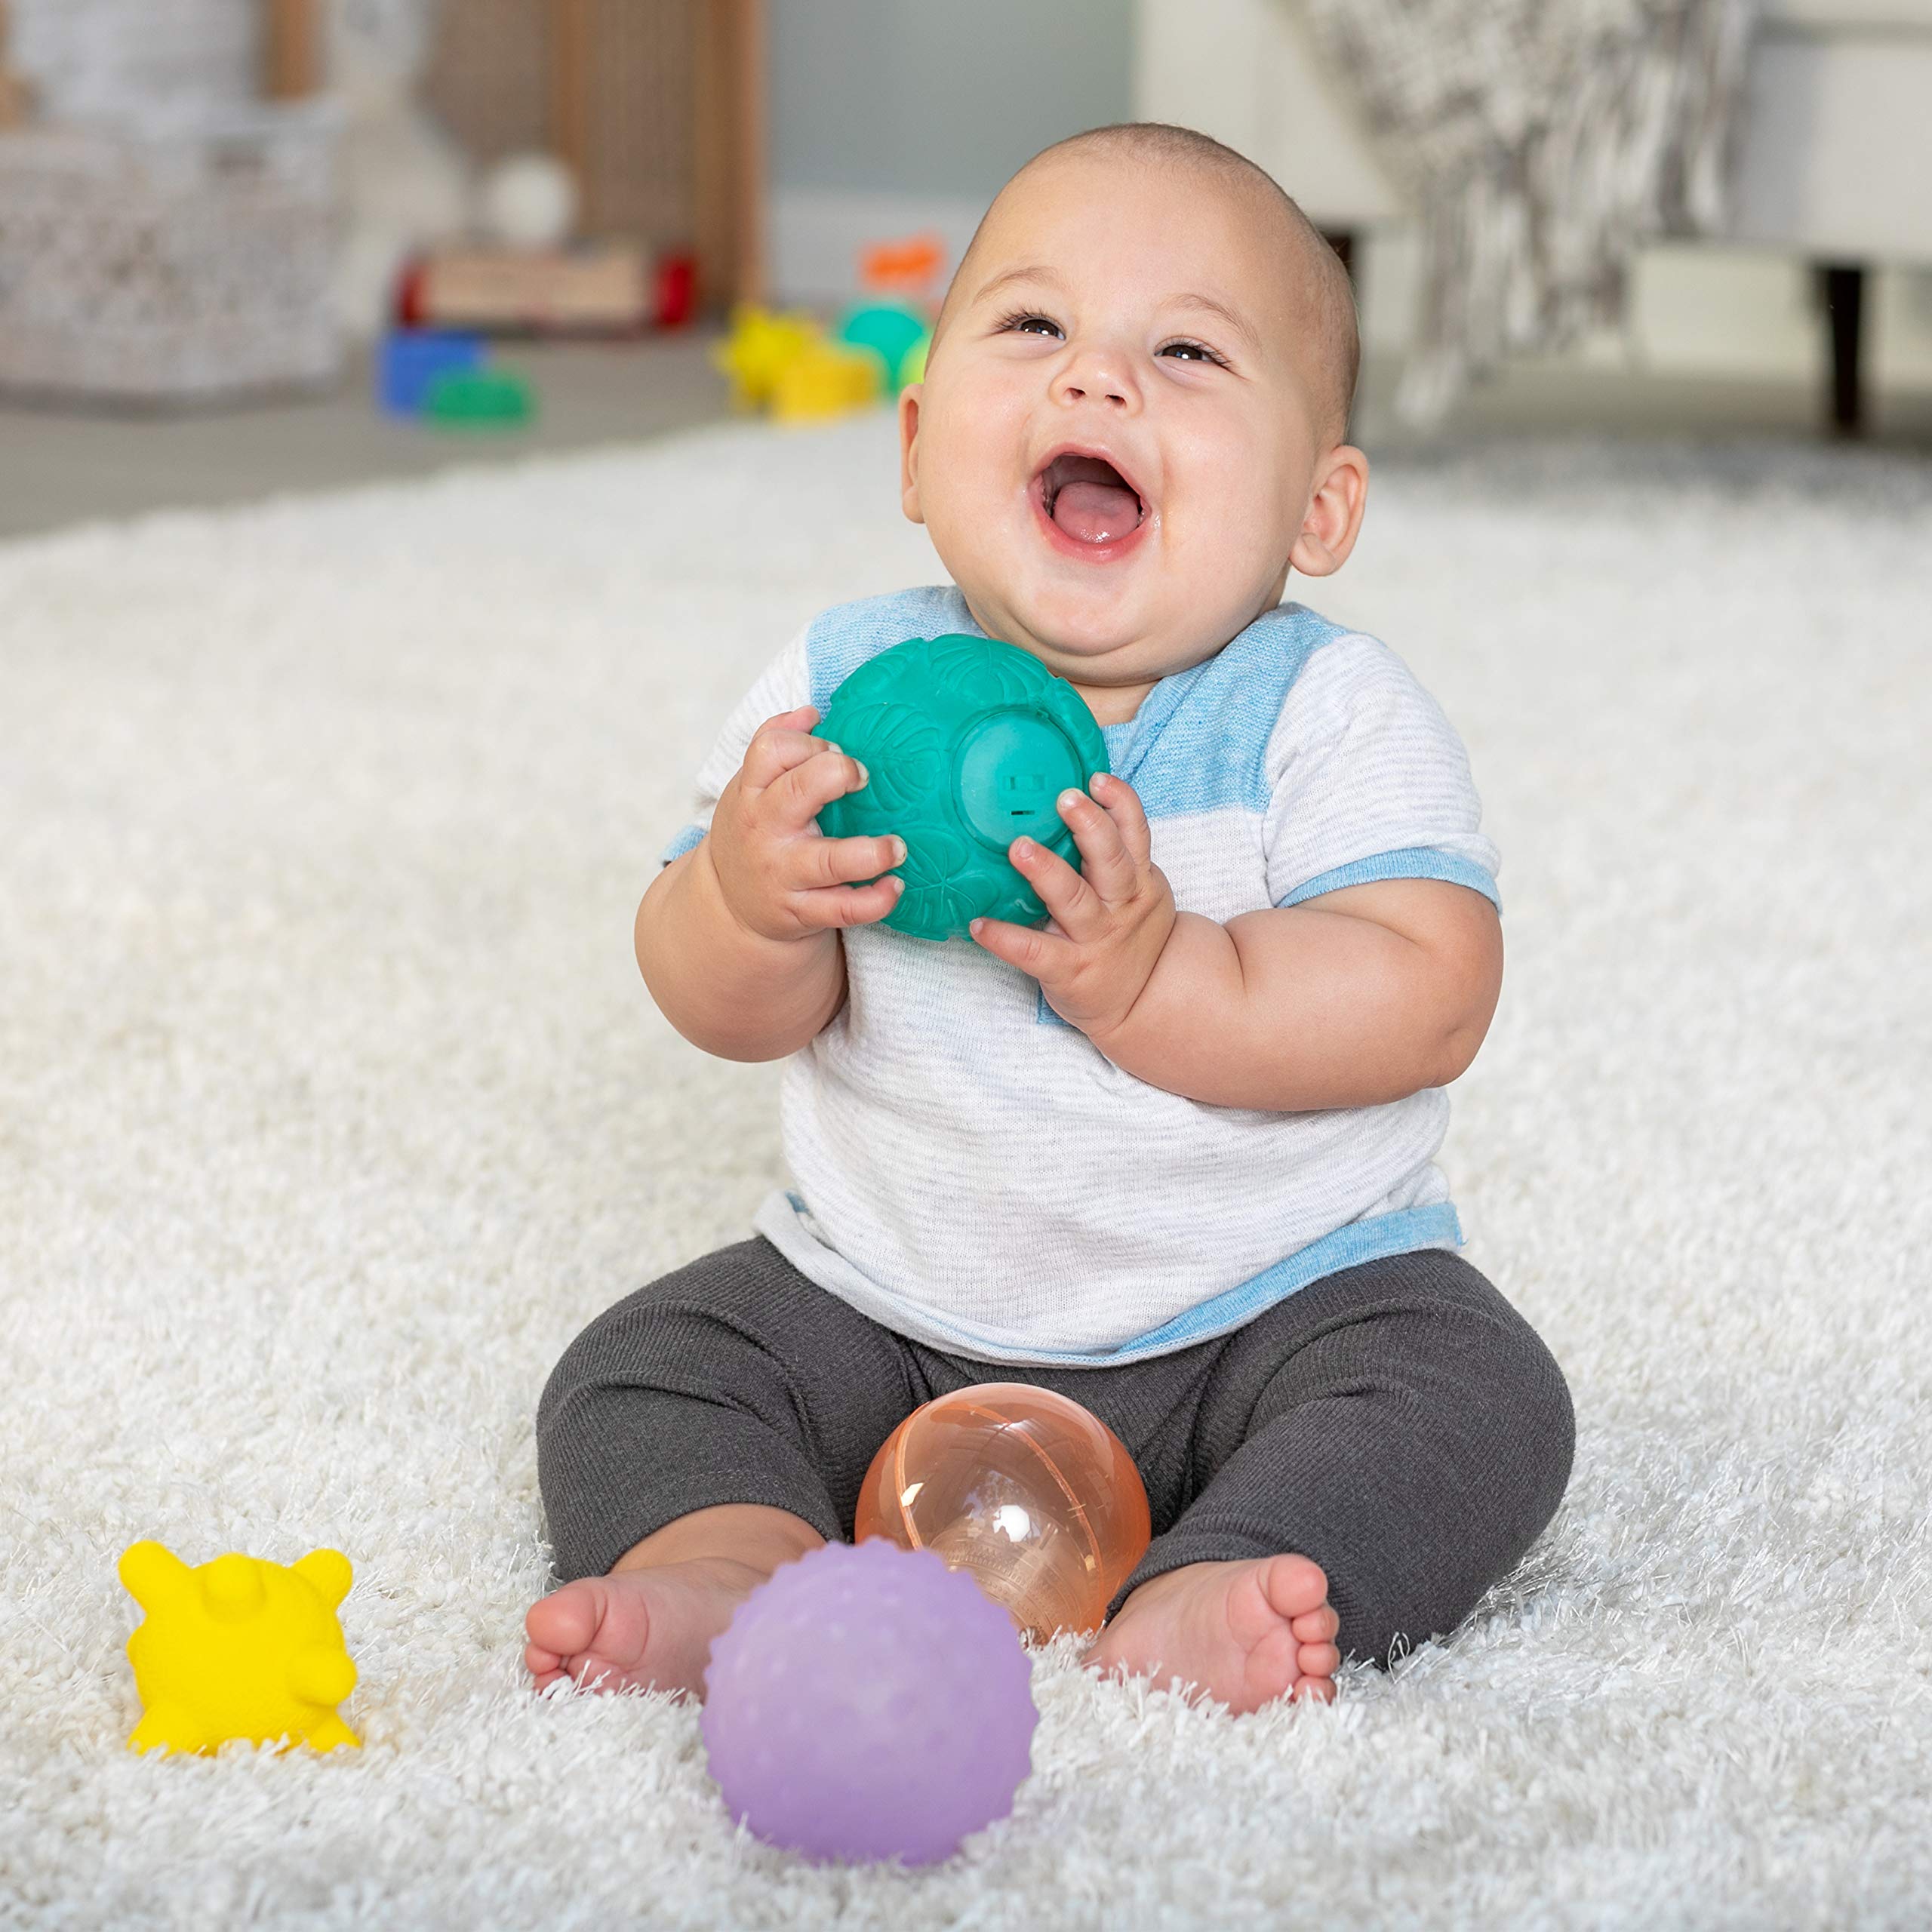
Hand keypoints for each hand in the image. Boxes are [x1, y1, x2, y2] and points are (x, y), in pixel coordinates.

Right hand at [705, 705, 905, 941]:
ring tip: (898, 846)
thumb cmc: (754, 833)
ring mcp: (784, 873)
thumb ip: (775, 744)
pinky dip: (876, 900)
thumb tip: (811, 711)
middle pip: (799, 789)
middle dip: (838, 774)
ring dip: (871, 852)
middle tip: (863, 779)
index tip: (836, 750)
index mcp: (752, 792)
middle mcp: (765, 830)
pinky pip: (844, 909)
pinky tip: (895, 886)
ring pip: (830, 860)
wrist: (730, 907)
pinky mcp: (802, 912)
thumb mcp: (751, 788)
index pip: (772, 750)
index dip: (809, 742)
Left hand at [968, 772, 1176, 1037]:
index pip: (1135, 833)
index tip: (1095, 779)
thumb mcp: (1139, 891)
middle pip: (1111, 859)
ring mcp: (1095, 938)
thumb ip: (1115, 855)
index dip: (1120, 803)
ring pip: (1074, 900)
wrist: (1143, 1002)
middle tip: (1064, 798)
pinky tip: (979, 924)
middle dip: (1089, 826)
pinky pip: (1034, 951)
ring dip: (1047, 872)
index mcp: (1138, 879)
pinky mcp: (1070, 969)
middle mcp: (1121, 905)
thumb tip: (1072, 801)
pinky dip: (1005, 937)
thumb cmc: (1129, 933)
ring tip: (1019, 848)